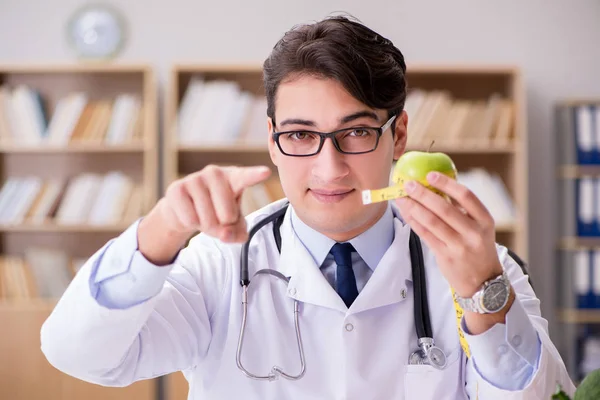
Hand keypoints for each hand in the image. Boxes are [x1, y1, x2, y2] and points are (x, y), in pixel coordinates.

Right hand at [138, 164, 271, 264]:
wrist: (184, 210)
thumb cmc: (216, 213)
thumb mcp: (233, 225)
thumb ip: (237, 232)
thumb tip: (225, 233)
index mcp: (234, 178)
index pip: (246, 177)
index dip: (255, 175)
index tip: (265, 172)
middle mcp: (215, 173)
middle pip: (227, 215)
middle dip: (223, 225)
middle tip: (217, 217)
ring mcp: (195, 178)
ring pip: (208, 220)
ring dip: (207, 226)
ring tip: (203, 215)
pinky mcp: (177, 189)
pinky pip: (190, 219)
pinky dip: (191, 224)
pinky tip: (189, 214)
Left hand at [395, 171, 502, 298]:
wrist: (483, 282)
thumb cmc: (478, 248)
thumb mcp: (480, 228)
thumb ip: (462, 210)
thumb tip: (435, 186)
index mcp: (484, 220)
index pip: (466, 196)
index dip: (446, 183)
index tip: (430, 175)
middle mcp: (474, 232)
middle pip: (444, 208)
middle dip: (423, 194)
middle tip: (407, 184)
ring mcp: (459, 246)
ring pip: (432, 222)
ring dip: (413, 208)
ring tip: (401, 198)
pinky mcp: (445, 256)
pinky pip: (425, 235)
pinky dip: (414, 222)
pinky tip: (406, 213)